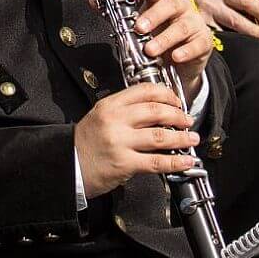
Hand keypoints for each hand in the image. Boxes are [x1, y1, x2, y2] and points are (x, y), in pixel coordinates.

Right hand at [72, 84, 197, 198]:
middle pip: (156, 111)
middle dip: (178, 115)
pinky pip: (156, 161)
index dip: (166, 94)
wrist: (67, 166)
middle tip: (187, 120)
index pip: (144, 91)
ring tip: (191, 139)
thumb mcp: (99, 117)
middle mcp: (115, 120)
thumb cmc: (84, 144)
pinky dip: (175, 161)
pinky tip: (185, 161)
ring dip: (181, 137)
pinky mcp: (124, 163)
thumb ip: (124, 111)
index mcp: (109, 105)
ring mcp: (120, 142)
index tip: (176, 101)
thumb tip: (155, 110)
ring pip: (160, 136)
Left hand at [124, 0, 215, 98]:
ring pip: (182, 26)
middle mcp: (179, 7)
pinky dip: (185, 51)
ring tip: (149, 49)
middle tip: (138, 27)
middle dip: (153, 15)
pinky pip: (196, 44)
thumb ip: (117, 12)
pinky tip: (174, 57)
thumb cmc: (157, 36)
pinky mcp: (203, 42)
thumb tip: (93, 0)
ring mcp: (193, 23)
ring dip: (164, 38)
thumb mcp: (138, 24)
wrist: (180, 61)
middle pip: (169, 3)